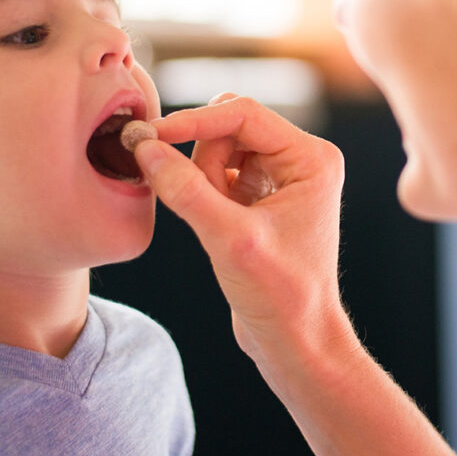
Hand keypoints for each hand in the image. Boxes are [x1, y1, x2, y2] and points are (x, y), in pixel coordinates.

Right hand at [133, 94, 352, 365]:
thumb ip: (186, 191)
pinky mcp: (260, 197)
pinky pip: (217, 173)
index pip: (243, 114)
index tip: (151, 137)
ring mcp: (280, 178)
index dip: (193, 121)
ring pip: (219, 149)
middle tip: (196, 201)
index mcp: (311, 158)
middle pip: (229, 127)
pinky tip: (210, 224)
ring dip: (200, 178)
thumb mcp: (230, 240)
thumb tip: (145, 149)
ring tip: (212, 223)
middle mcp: (300, 160)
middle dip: (201, 158)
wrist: (297, 341)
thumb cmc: (281, 295)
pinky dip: (201, 191)